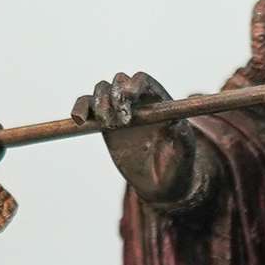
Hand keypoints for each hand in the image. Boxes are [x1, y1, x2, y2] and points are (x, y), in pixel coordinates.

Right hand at [72, 70, 197, 203]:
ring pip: (102, 90)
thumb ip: (183, 139)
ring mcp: (118, 109)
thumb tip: (176, 123)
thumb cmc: (177, 166)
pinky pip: (87, 107)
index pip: (143, 81)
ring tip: (107, 125)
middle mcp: (137, 101)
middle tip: (119, 122)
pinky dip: (80, 109)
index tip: (128, 98)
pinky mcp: (102, 120)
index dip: (133, 85)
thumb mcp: (185, 155)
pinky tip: (79, 120)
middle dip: (115, 96)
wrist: (160, 183)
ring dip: (99, 103)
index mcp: (159, 102)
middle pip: (119, 82)